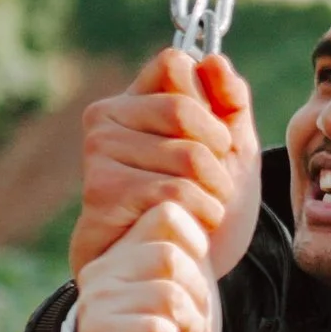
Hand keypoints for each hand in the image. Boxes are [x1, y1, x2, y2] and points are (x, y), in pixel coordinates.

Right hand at [69, 48, 259, 282]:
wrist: (179, 271)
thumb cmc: (201, 205)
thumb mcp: (231, 150)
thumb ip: (230, 103)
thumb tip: (213, 60)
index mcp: (135, 98)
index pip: (175, 64)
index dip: (210, 103)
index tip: (218, 141)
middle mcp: (106, 117)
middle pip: (184, 109)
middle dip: (218, 154)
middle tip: (217, 185)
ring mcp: (99, 152)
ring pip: (184, 154)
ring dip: (214, 191)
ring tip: (205, 210)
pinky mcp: (101, 191)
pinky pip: (173, 190)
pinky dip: (199, 213)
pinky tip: (190, 227)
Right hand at [75, 202, 218, 331]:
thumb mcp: (188, 282)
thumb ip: (188, 244)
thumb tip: (207, 201)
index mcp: (122, 249)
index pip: (170, 213)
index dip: (197, 249)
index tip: (192, 286)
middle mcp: (101, 269)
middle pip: (170, 254)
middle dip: (197, 295)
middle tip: (189, 322)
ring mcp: (94, 302)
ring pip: (167, 290)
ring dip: (189, 321)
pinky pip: (155, 324)